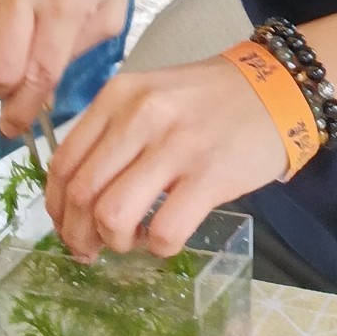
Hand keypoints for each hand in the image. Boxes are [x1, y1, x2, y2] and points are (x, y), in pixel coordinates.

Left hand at [45, 58, 288, 259]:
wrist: (280, 87)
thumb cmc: (212, 98)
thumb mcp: (151, 96)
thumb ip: (114, 133)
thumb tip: (78, 196)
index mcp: (118, 96)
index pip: (63, 163)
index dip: (56, 208)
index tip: (67, 227)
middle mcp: (140, 116)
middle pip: (81, 194)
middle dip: (79, 235)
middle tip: (92, 249)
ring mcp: (176, 145)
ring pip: (113, 216)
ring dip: (116, 242)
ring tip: (133, 240)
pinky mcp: (211, 174)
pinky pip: (164, 231)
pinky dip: (157, 247)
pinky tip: (166, 237)